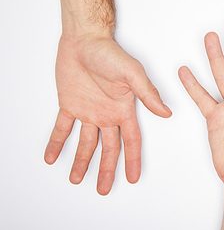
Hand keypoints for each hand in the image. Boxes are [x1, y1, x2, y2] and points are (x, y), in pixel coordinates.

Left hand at [44, 34, 171, 194]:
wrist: (83, 40)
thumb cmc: (110, 53)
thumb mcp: (132, 74)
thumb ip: (147, 94)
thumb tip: (166, 112)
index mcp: (124, 109)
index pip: (131, 141)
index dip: (132, 160)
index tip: (132, 178)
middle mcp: (108, 114)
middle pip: (108, 148)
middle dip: (106, 169)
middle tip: (103, 189)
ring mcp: (88, 111)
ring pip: (86, 143)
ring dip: (81, 161)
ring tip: (76, 179)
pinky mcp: (70, 104)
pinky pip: (62, 128)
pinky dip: (57, 142)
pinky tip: (52, 156)